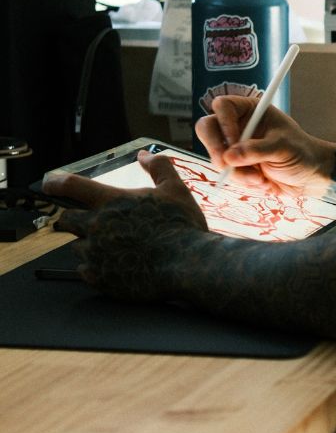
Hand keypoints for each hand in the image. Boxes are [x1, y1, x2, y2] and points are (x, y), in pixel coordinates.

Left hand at [47, 150, 208, 298]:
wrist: (189, 265)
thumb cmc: (182, 225)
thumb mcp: (175, 189)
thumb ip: (158, 167)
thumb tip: (143, 155)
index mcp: (110, 201)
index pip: (69, 185)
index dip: (55, 182)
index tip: (49, 184)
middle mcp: (96, 226)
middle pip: (66, 220)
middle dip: (75, 219)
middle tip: (96, 224)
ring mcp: (95, 254)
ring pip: (77, 247)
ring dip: (89, 245)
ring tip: (115, 248)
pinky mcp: (99, 278)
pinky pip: (85, 271)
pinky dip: (96, 268)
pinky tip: (116, 266)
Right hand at [195, 97, 335, 195]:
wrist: (310, 177)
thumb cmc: (302, 154)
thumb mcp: (283, 148)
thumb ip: (256, 150)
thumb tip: (229, 157)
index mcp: (251, 110)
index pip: (223, 106)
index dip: (224, 123)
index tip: (234, 141)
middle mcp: (239, 125)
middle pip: (207, 129)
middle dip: (216, 150)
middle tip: (225, 167)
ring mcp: (235, 146)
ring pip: (217, 157)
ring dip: (237, 173)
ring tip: (261, 180)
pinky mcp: (236, 165)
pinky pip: (226, 174)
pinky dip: (242, 182)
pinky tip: (262, 183)